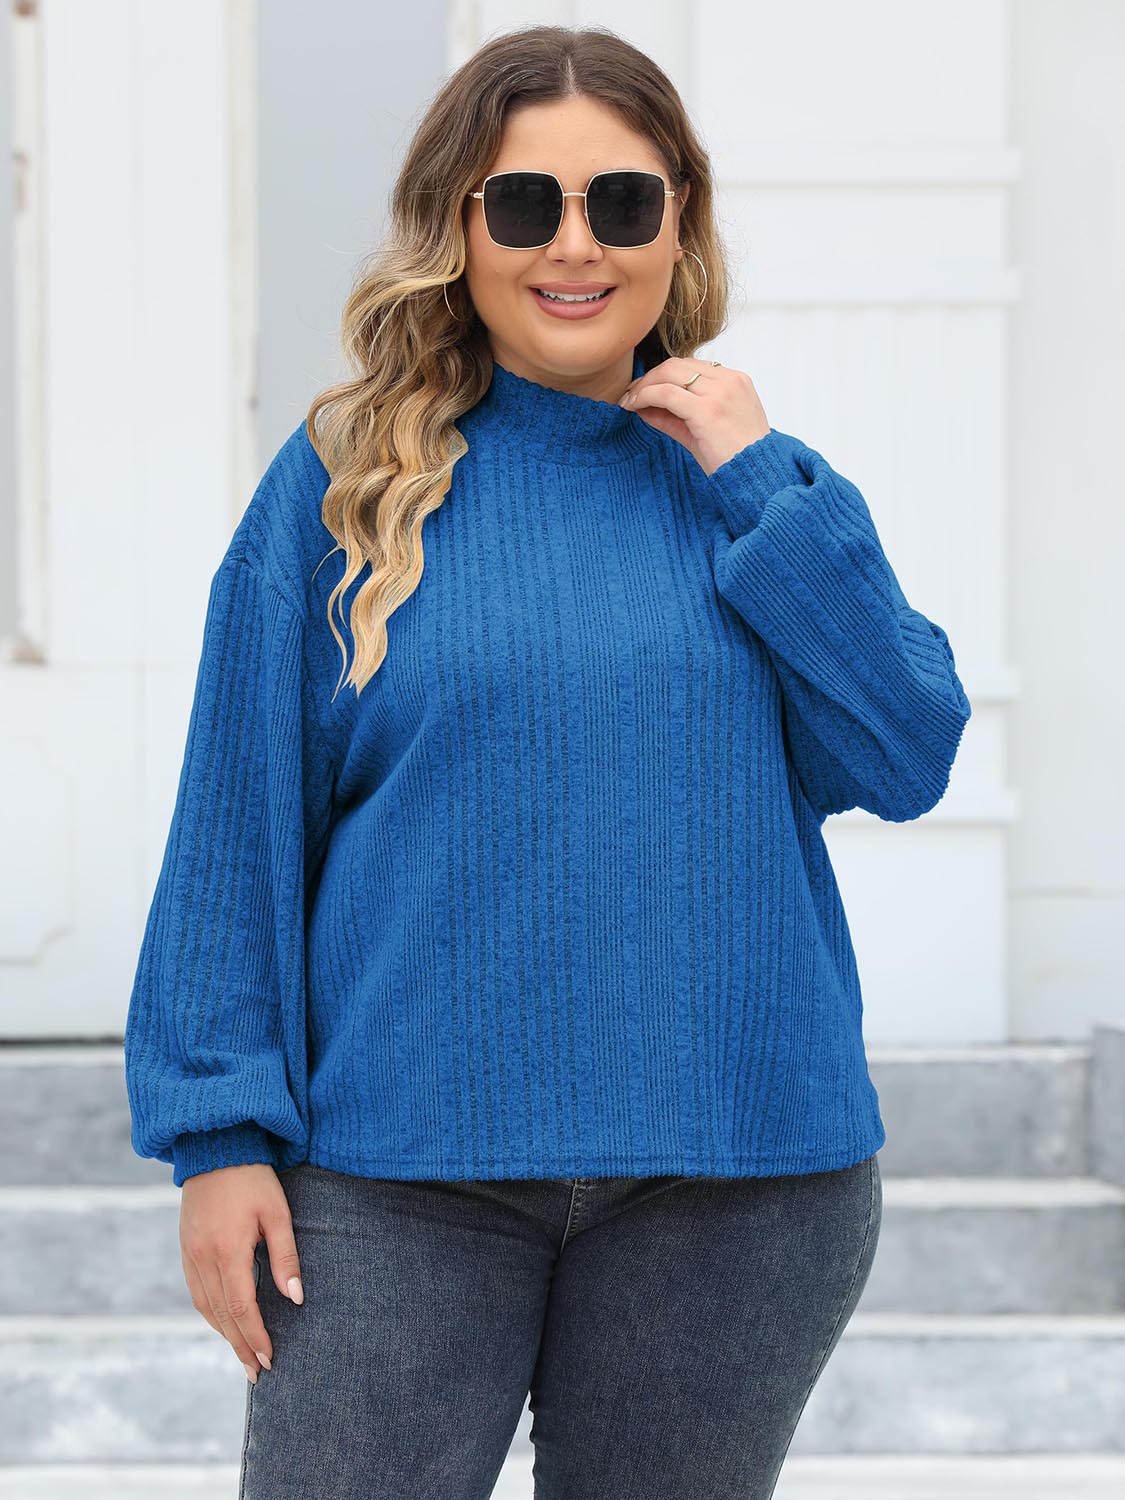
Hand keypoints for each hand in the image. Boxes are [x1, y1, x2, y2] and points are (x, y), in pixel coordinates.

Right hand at [179, 1161, 303, 1383]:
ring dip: (224, 1334)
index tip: (270, 1360)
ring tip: (243, 1355)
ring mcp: (189, 1253)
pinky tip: (223, 1322)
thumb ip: (286, 1257)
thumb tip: (295, 1299)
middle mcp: (203, 1258)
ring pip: (205, 1307)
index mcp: (228, 1250)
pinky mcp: (185, 1247)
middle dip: (240, 1346)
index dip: (255, 1337)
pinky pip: (195, 1291)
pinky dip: (210, 1313)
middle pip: (221, 1316)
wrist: (215, 1147)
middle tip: (257, 1373)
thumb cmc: (253, 1178)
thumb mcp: (277, 1212)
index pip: (241, 1308)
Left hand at [619, 357, 769, 476]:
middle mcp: (729, 381)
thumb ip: (675, 417)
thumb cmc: (736, 460)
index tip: (643, 389)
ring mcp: (719, 393)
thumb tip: (643, 408)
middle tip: (630, 393)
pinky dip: (645, 397)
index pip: (691, 366)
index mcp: (735, 381)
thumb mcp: (704, 431)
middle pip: (677, 364)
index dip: (663, 375)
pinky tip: (634, 406)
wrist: (757, 478)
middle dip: (649, 377)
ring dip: (644, 385)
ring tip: (629, 400)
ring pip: (669, 374)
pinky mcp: (707, 410)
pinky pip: (666, 394)